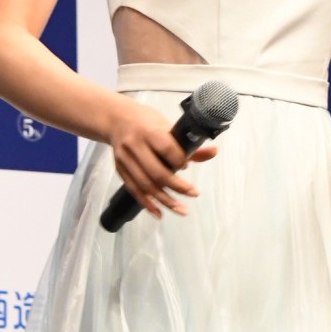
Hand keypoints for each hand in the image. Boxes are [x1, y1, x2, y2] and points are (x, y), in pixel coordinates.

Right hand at [107, 98, 218, 220]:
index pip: (166, 149)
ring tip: (181, 209)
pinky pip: (134, 190)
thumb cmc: (146, 122)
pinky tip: (159, 213)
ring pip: (145, 184)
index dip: (179, 160)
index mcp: (148, 131)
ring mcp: (125, 159)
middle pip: (156, 171)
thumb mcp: (166, 126)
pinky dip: (147, 203)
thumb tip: (214, 152)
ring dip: (164, 200)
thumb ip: (187, 144)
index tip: (187, 167)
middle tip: (193, 194)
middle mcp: (134, 146)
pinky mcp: (120, 170)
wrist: (116, 119)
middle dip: (176, 186)